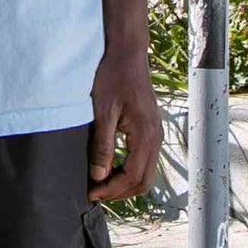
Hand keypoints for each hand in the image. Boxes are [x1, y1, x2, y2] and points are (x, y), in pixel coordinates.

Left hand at [87, 48, 162, 203]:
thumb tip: (98, 176)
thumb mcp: (102, 111)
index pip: (132, 176)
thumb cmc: (113, 77)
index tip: (91, 193)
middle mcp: (156, 137)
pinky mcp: (151, 130)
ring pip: (146, 173)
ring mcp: (156, 134)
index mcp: (145, 134)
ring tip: (100, 183)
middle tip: (95, 193)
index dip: (111, 190)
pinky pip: (145, 161)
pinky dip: (130, 171)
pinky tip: (110, 168)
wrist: (126, 54)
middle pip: (143, 181)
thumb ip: (102, 146)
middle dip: (119, 192)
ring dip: (125, 184)